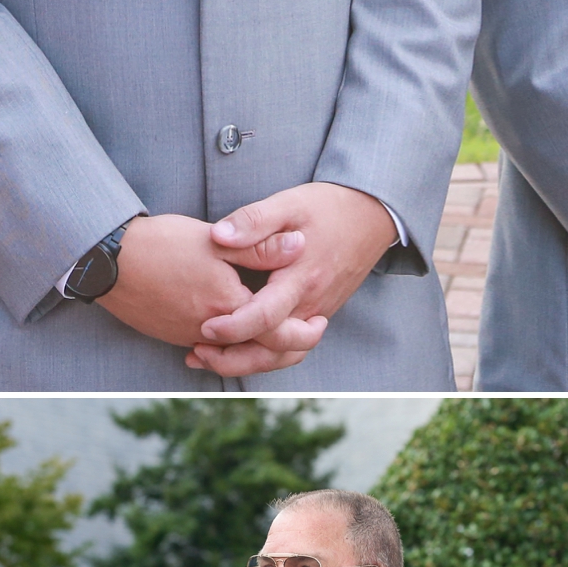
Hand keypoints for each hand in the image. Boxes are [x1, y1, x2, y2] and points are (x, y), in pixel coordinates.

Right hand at [99, 213, 322, 366]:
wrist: (107, 261)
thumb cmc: (162, 244)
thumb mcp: (217, 240)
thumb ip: (261, 247)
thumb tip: (300, 246)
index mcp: (228, 306)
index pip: (278, 333)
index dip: (304, 332)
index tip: (319, 322)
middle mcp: (210, 331)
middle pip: (260, 354)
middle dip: (287, 349)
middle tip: (307, 334)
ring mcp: (189, 337)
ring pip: (235, 355)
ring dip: (259, 349)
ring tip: (277, 335)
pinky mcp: (173, 335)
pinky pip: (211, 349)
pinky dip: (230, 346)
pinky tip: (236, 335)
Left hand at [185, 183, 397, 376]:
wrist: (371, 215)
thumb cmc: (327, 207)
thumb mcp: (289, 203)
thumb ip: (254, 220)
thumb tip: (219, 236)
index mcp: (302, 277)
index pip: (267, 316)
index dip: (234, 328)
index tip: (204, 328)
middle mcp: (311, 303)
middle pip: (274, 350)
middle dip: (233, 359)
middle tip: (196, 350)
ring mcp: (317, 312)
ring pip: (284, 356)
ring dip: (247, 364)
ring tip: (209, 357)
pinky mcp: (318, 314)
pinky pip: (292, 347)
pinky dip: (264, 355)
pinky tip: (237, 349)